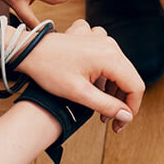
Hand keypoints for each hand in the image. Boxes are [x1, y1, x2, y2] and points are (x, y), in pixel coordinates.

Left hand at [13, 18, 143, 122]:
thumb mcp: (79, 94)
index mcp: (110, 57)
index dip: (131, 109)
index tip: (119, 124)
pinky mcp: (94, 39)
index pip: (136, 87)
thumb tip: (127, 116)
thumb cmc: (49, 70)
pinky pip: (110, 58)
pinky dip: (106, 73)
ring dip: (113, 89)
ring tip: (97, 102)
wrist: (28, 50)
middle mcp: (111, 45)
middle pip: (129, 78)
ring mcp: (102, 40)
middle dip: (121, 101)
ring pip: (120, 69)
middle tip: (106, 119)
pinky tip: (93, 81)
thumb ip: (107, 106)